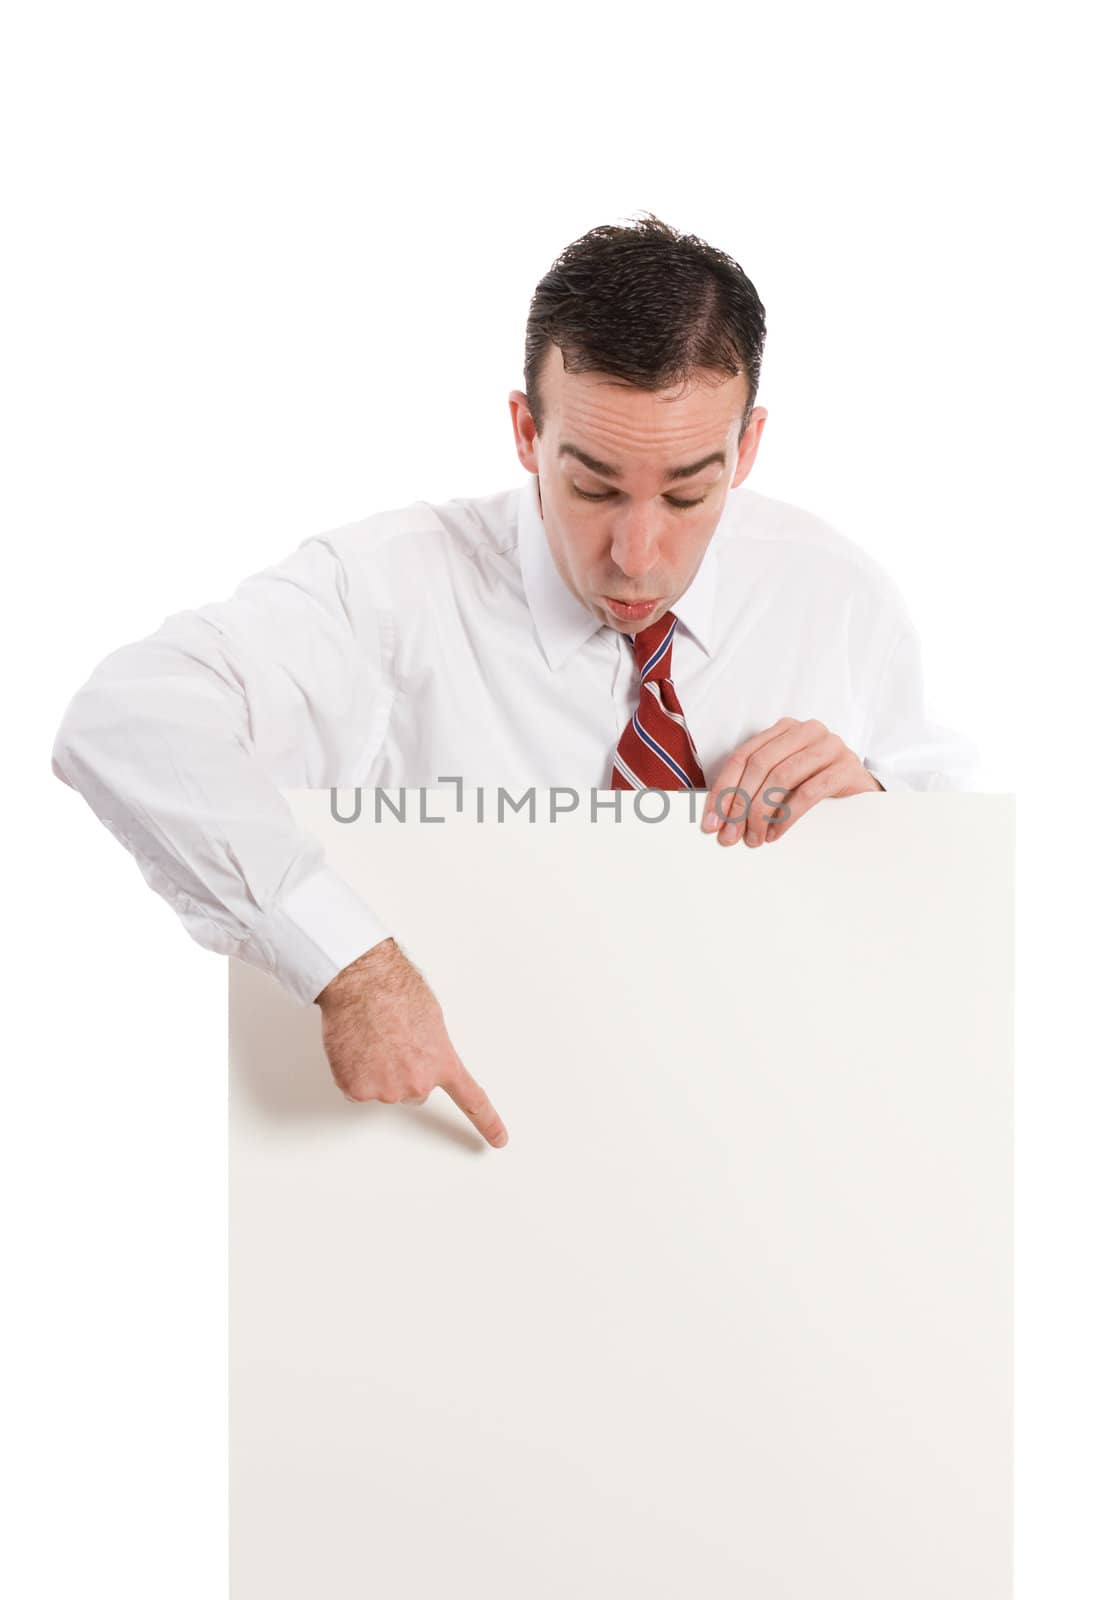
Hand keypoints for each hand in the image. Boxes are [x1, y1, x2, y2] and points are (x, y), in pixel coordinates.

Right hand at [315, 938, 508, 1148]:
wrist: (361, 983)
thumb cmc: (395, 991)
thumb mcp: (431, 1020)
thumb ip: (432, 1049)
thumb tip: (422, 1056)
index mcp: (442, 1063)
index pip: (471, 1100)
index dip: (487, 1123)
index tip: (499, 1140)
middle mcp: (418, 1083)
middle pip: (414, 1091)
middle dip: (405, 1071)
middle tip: (392, 1042)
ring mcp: (386, 1090)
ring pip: (384, 1089)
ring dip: (378, 1070)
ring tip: (372, 1039)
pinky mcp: (356, 1090)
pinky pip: (357, 1088)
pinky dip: (354, 1071)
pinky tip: (356, 1047)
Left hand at [701, 717, 882, 847]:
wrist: (862, 789)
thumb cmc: (816, 782)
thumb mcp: (782, 776)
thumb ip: (755, 783)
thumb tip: (719, 815)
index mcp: (783, 729)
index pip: (742, 757)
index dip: (722, 790)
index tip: (711, 821)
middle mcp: (805, 731)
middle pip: (759, 766)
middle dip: (739, 805)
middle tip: (730, 835)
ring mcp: (828, 746)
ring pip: (782, 777)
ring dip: (762, 813)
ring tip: (755, 837)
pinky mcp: (846, 767)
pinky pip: (809, 792)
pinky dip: (788, 815)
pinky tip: (776, 833)